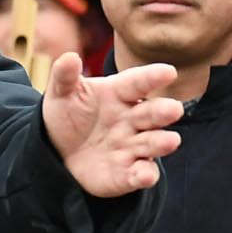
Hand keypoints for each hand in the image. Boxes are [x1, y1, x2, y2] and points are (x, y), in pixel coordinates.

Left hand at [42, 56, 182, 197]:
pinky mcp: (127, 174)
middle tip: (174, 109)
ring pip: (153, 143)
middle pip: (152, 114)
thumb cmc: (68, 115)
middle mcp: (132, 120)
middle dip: (164, 112)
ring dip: (162, 143)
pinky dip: (145, 175)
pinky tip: (145, 174)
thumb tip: (68, 57)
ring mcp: (132, 147)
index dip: (153, 77)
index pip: (138, 83)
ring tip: (171, 141)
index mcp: (119, 94)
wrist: (57, 152)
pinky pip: (140, 174)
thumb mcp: (62, 94)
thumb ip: (65, 76)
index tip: (169, 72)